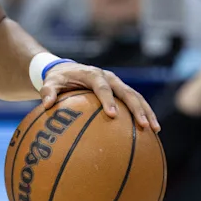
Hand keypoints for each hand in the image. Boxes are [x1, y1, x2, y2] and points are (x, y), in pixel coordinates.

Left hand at [39, 62, 160, 131]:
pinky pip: (136, 102)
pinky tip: (152, 131)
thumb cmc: (58, 79)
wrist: (66, 69)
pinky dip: (145, 113)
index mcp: (92, 74)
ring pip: (136, 97)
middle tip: (144, 125)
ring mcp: (117, 83)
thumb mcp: (50, 82)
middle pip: (126, 92)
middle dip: (137, 108)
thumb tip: (46, 104)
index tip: (112, 115)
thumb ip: (48, 91)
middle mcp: (109, 77)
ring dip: (146, 112)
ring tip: (155, 130)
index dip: (108, 99)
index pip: (102, 86)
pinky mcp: (121, 91)